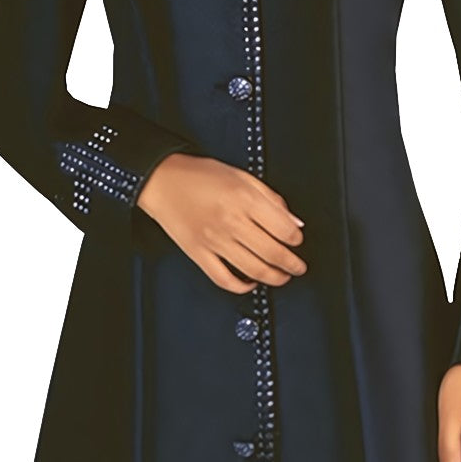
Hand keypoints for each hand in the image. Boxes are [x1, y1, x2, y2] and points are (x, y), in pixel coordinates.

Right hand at [135, 152, 306, 290]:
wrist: (161, 181)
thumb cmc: (200, 175)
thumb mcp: (242, 176)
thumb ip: (271, 199)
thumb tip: (294, 222)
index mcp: (244, 199)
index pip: (284, 229)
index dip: (296, 238)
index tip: (297, 240)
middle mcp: (231, 222)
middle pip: (273, 253)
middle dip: (292, 264)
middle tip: (298, 267)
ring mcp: (214, 241)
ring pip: (253, 270)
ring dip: (274, 278)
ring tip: (282, 277)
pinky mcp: (199, 254)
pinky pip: (224, 279)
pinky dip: (241, 286)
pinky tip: (250, 282)